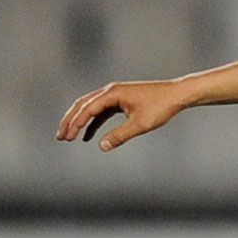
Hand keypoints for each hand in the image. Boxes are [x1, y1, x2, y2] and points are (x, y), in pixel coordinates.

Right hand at [56, 80, 184, 150]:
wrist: (177, 95)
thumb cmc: (161, 106)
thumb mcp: (140, 124)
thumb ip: (119, 136)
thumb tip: (102, 146)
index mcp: (112, 93)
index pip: (87, 108)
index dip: (75, 124)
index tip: (67, 137)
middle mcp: (111, 91)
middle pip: (82, 105)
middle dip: (70, 121)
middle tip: (60, 137)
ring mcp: (116, 95)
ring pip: (90, 108)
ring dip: (79, 122)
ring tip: (69, 137)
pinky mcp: (121, 100)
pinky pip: (102, 111)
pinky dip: (93, 122)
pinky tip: (89, 136)